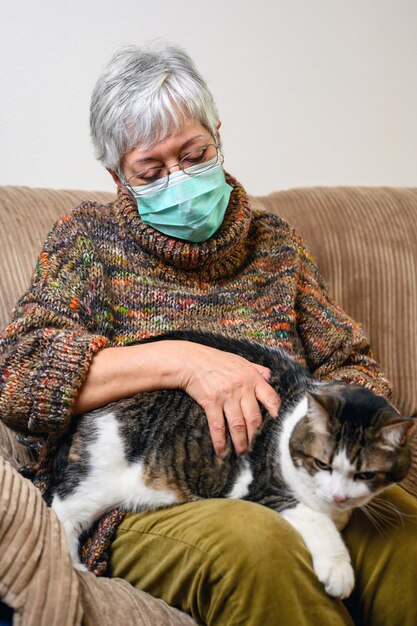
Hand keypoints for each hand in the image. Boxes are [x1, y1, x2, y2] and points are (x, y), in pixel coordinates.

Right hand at [175, 341, 280, 456]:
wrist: (191, 361)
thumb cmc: (216, 361)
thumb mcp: (240, 361)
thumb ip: (256, 369)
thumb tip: (270, 376)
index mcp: (252, 378)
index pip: (271, 398)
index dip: (276, 415)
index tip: (277, 428)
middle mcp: (242, 387)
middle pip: (254, 418)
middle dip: (256, 436)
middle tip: (257, 448)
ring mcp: (227, 395)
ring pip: (238, 425)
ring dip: (241, 443)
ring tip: (242, 452)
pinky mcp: (211, 402)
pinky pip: (218, 426)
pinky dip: (220, 441)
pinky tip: (221, 451)